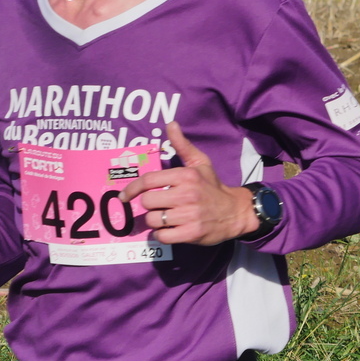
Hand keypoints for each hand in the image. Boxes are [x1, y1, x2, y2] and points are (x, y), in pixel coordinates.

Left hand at [120, 122, 255, 245]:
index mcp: (186, 176)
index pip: (148, 180)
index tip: (124, 196)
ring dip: (156, 221)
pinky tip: (171, 229)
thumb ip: (182, 145)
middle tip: (160, 205)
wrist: (235, 212)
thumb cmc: (212, 187)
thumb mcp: (200, 163)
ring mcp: (189, 215)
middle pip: (147, 202)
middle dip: (150, 205)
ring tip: (167, 217)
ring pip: (153, 220)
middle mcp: (187, 194)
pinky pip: (162, 236)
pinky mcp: (191, 233)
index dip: (132, 188)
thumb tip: (170, 124)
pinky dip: (162, 235)